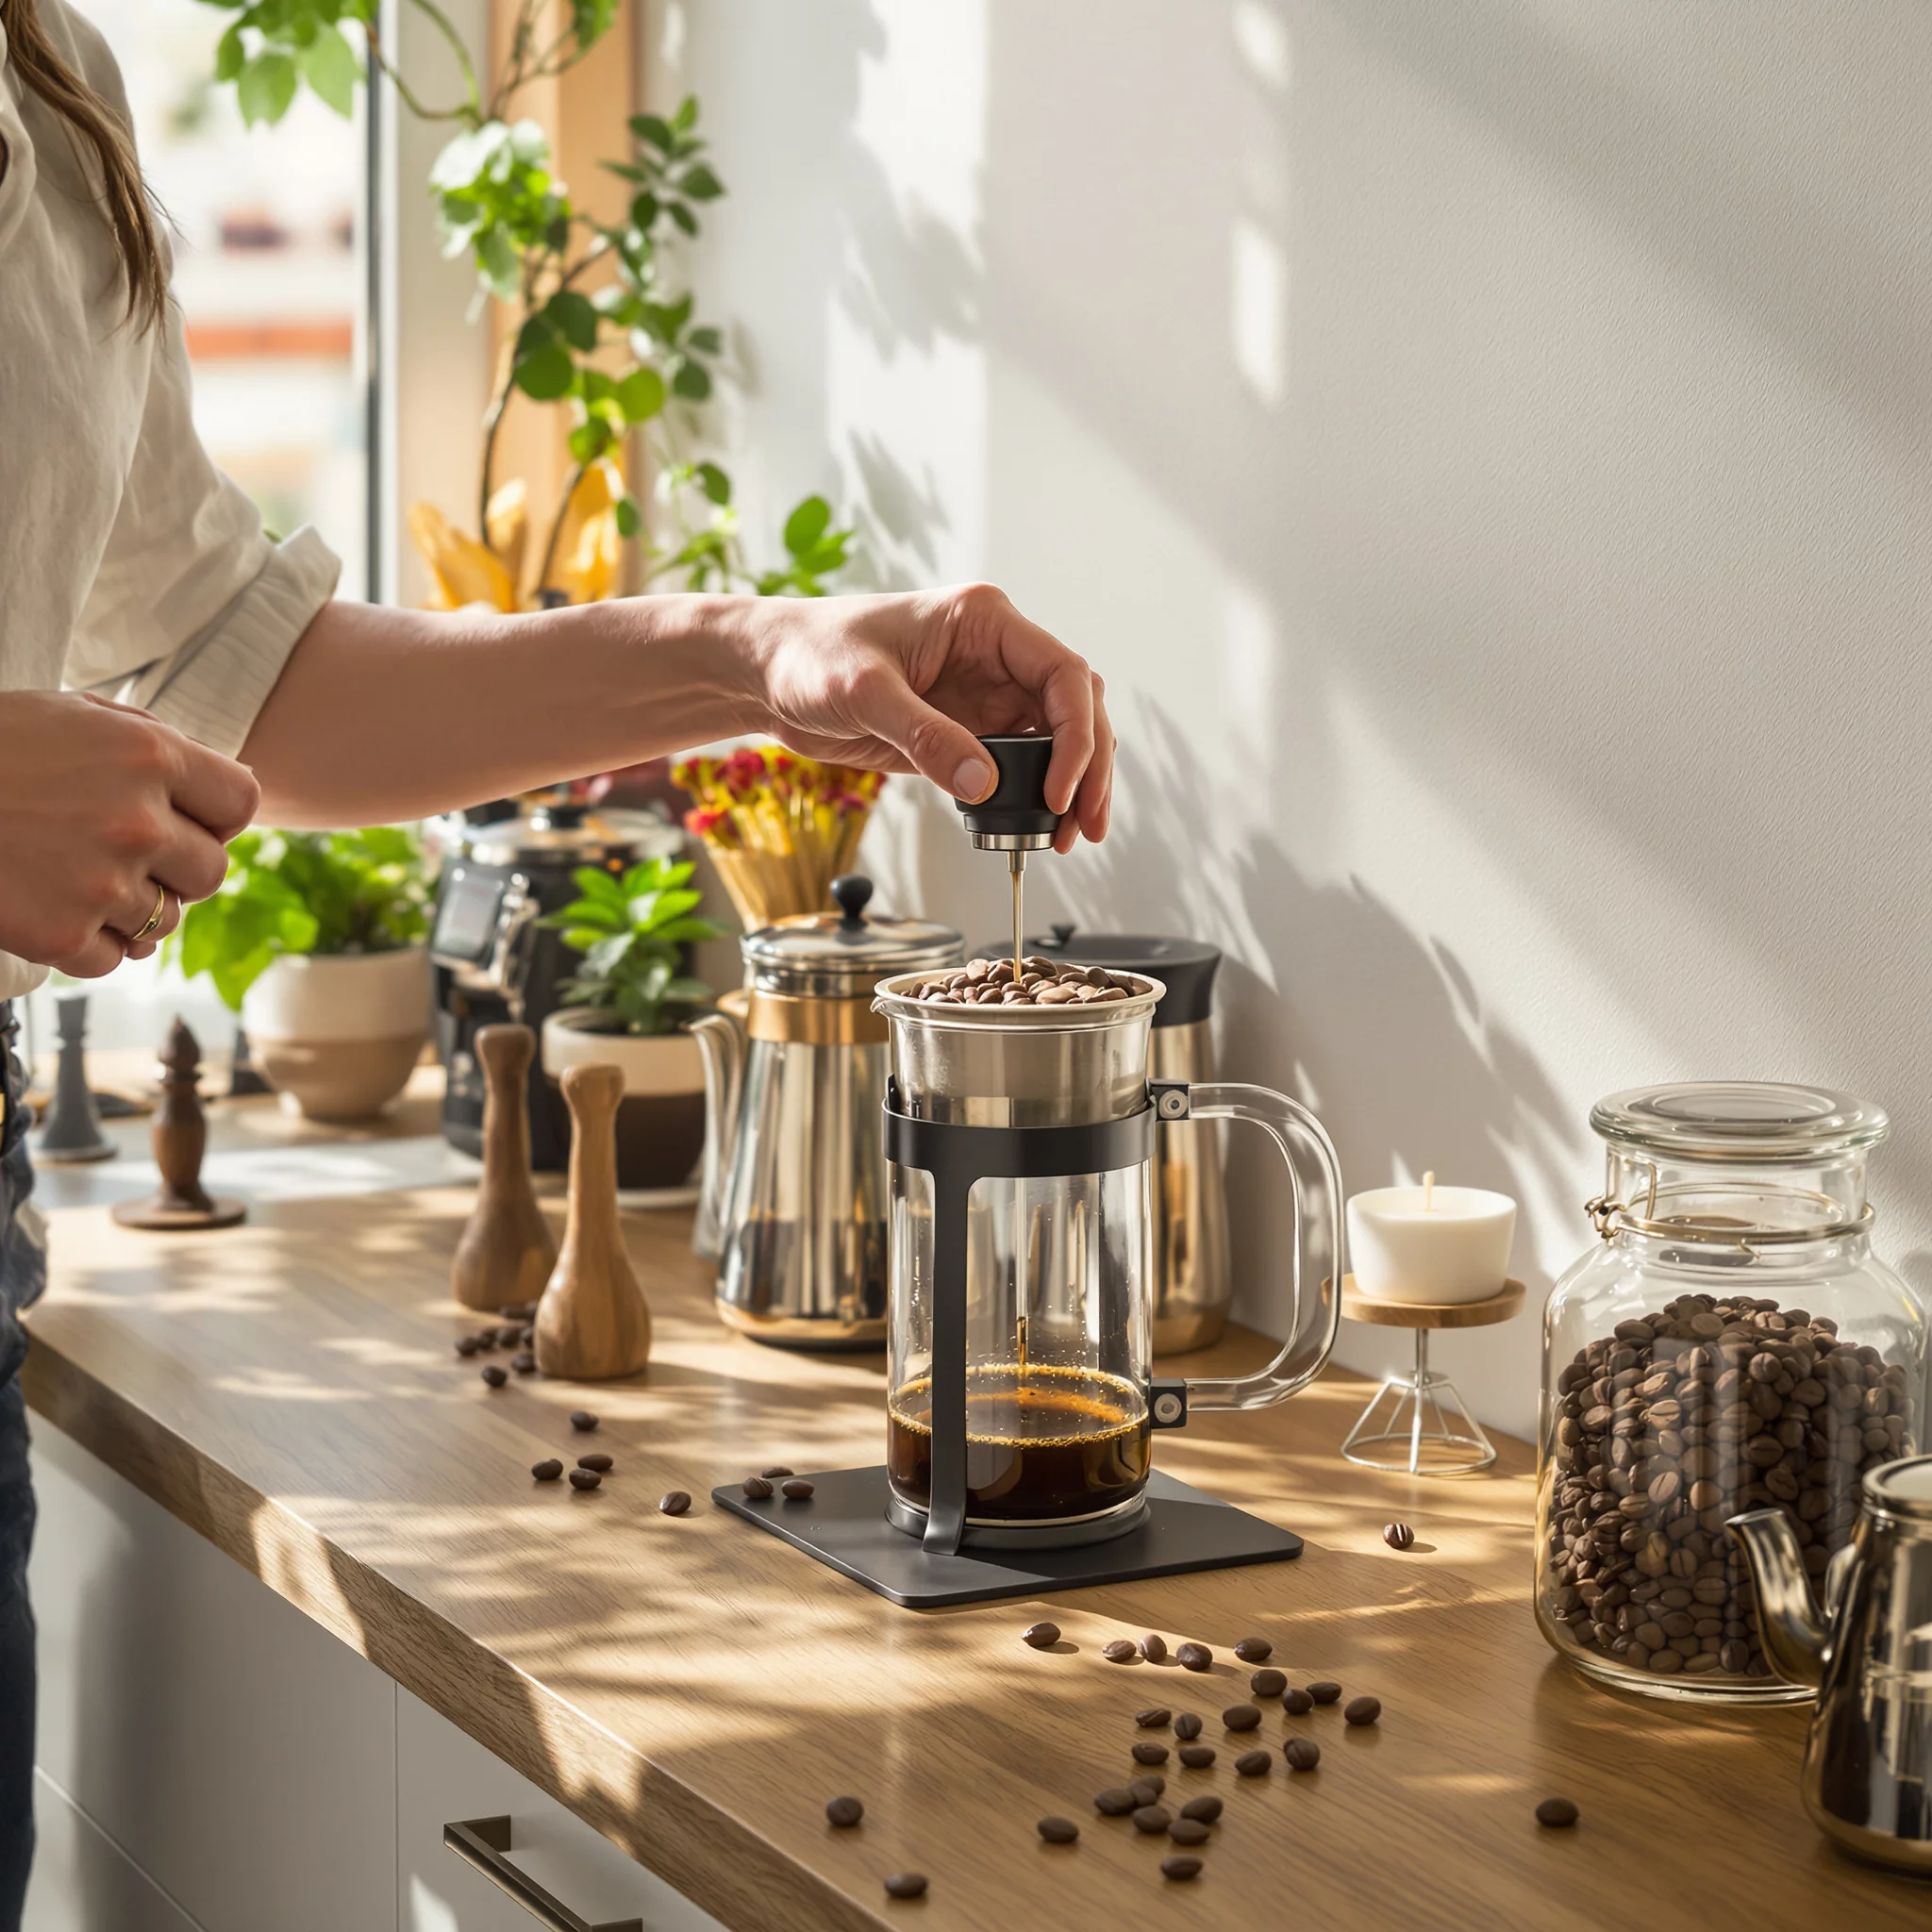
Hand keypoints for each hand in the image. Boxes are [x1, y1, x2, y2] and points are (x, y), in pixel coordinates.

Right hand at [0, 692, 258, 975]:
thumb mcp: (70, 714)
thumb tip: (222, 781)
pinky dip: (89, 942)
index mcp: (149, 755)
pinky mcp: (60, 935)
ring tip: (76, 876)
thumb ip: (151, 743)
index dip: (216, 815)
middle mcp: (138, 821)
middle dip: (178, 869)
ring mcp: (101, 883)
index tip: (187, 818)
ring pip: (165, 921)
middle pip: (212, 872)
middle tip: (126, 855)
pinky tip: (52, 906)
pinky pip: (113, 957)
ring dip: (131, 907)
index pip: (241, 803)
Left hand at [748, 583, 1112, 851]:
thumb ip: (926, 738)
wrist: (763, 674)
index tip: (1061, 789)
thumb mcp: (866, 693)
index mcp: (983, 622)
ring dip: (1069, 787)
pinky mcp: (962, 732)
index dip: (1076, 734)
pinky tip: (1031, 828)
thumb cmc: (807, 655)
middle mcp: (994, 656)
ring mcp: (982, 695)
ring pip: (1054, 741)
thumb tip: (985, 785)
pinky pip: (1015, 767)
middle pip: (1074, 709)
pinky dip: (1030, 798)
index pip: (1063, 674)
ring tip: (1067, 838)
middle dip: (1089, 768)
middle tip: (1083, 826)